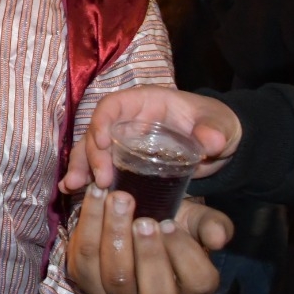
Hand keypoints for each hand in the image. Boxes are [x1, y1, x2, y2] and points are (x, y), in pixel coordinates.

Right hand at [63, 86, 241, 193]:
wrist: (221, 145)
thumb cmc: (217, 125)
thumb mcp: (221, 125)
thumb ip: (215, 131)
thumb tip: (210, 142)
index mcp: (144, 103)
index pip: (113, 105)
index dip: (102, 121)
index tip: (102, 142)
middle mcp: (127, 121)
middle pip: (97, 132)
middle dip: (91, 155)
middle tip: (100, 181)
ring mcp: (123, 141)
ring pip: (92, 151)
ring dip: (80, 167)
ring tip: (72, 186)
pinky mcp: (125, 162)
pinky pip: (101, 167)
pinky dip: (86, 177)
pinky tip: (72, 190)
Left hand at [66, 189, 233, 293]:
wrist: (132, 216)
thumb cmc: (171, 222)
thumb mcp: (196, 220)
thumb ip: (212, 225)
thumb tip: (218, 239)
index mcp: (191, 289)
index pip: (197, 283)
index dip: (183, 254)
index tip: (170, 223)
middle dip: (148, 255)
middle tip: (144, 220)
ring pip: (116, 277)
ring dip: (115, 235)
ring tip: (118, 199)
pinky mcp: (88, 283)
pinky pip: (84, 259)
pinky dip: (89, 223)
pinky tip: (95, 195)